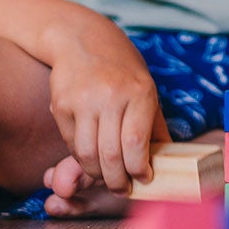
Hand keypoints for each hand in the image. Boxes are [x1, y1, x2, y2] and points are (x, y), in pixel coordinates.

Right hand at [47, 29, 169, 194]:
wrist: (83, 39)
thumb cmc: (121, 68)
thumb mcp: (146, 89)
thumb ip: (154, 125)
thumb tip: (168, 158)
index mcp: (139, 92)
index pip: (136, 142)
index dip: (139, 168)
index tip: (144, 178)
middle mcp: (110, 96)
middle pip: (111, 154)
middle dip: (117, 180)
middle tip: (122, 189)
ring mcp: (83, 101)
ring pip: (87, 153)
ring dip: (96, 174)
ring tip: (105, 178)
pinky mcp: (61, 105)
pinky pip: (71, 142)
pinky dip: (81, 158)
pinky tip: (90, 158)